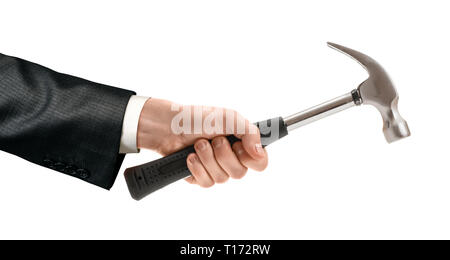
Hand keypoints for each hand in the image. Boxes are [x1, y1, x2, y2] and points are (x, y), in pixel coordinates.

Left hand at [137, 98, 267, 186]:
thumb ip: (250, 133)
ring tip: (198, 144)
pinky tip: (190, 157)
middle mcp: (232, 158)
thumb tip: (259, 152)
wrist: (168, 126)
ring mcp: (216, 169)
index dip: (253, 160)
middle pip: (240, 173)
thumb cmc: (198, 118)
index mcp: (242, 144)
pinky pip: (206, 183)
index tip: (240, 148)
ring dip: (208, 158)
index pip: (260, 163)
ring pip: (222, 179)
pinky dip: (198, 168)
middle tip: (214, 139)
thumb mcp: (229, 118)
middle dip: (223, 155)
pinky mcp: (201, 177)